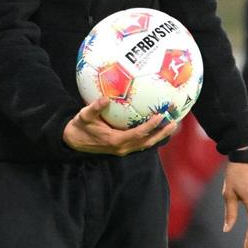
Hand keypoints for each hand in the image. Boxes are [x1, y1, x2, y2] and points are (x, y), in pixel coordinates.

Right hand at [62, 97, 177, 155]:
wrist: (73, 141)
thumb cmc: (80, 127)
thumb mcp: (84, 116)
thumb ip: (95, 108)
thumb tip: (104, 98)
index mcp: (115, 141)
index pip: (138, 134)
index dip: (150, 127)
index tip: (161, 116)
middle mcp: (122, 148)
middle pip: (147, 142)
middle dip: (161, 133)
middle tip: (174, 122)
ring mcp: (123, 149)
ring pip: (146, 144)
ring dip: (159, 136)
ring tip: (171, 125)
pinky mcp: (123, 148)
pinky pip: (140, 143)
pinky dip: (151, 136)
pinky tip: (157, 127)